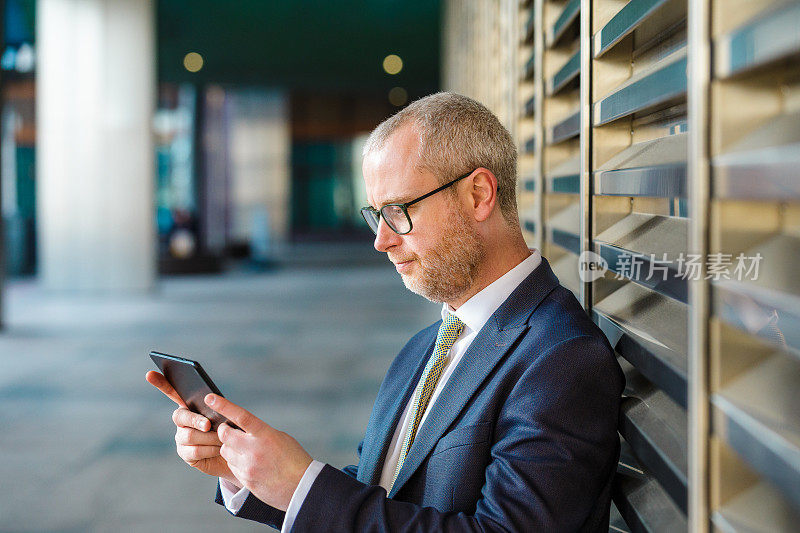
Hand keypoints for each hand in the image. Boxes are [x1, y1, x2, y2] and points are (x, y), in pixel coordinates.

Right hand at [145, 371, 240, 486]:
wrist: (236, 453)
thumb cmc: (232, 429)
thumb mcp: (228, 415)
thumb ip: (218, 410)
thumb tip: (212, 407)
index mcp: (191, 405)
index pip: (173, 392)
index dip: (161, 383)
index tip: (149, 374)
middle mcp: (182, 420)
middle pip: (180, 416)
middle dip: (195, 420)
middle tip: (208, 425)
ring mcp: (181, 437)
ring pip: (188, 436)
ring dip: (208, 438)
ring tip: (222, 439)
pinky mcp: (185, 453)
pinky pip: (193, 451)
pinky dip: (209, 450)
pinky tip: (218, 448)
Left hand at [206, 393, 313, 511]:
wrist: (301, 486)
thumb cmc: (293, 458)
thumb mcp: (280, 438)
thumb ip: (260, 432)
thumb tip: (241, 428)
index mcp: (265, 435)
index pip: (240, 416)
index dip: (223, 406)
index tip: (210, 398)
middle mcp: (254, 450)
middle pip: (224, 435)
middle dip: (223, 431)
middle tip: (227, 430)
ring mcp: (248, 466)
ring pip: (225, 451)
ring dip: (230, 448)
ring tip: (244, 450)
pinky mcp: (245, 479)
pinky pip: (231, 466)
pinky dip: (236, 462)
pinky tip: (250, 464)